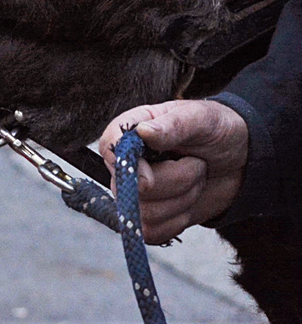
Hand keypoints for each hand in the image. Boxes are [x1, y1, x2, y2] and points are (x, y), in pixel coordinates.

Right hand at [98, 101, 248, 243]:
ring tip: (196, 179)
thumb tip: (143, 132)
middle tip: (197, 164)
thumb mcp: (200, 119)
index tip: (158, 159)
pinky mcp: (149, 217)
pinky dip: (179, 221)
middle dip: (178, 181)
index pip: (110, 151)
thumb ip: (172, 126)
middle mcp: (125, 164)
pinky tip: (189, 201)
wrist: (241, 160)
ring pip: (146, 214)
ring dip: (184, 200)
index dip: (132, 165)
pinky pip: (152, 232)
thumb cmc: (215, 131)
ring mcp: (135, 193)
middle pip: (133, 190)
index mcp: (128, 133)